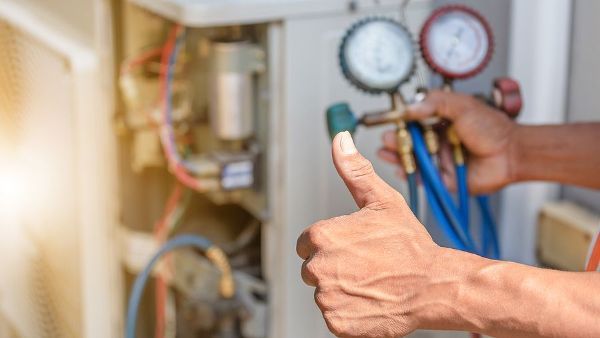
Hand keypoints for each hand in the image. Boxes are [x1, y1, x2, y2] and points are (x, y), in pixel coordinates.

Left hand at [296, 131, 441, 337]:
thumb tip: (340, 140)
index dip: (331, 244)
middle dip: (334, 267)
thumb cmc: (410, 246)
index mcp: (321, 237)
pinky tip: (370, 300)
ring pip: (324, 292)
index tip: (353, 247)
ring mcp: (327, 298)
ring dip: (342, 289)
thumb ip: (354, 171)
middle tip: (366, 264)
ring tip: (371, 281)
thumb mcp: (382, 201)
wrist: (434, 287)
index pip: (307, 243)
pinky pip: (334, 316)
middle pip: (313, 268)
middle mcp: (318, 268)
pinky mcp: (338, 323)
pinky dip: (349, 312)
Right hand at [378, 91, 517, 193]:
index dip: (400, 123)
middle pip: (408, 142)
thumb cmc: (492, 128)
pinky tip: (400, 168)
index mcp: (440, 122)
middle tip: (386, 139)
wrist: (511, 153)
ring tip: (386, 152)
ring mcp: (439, 160)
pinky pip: (422, 178)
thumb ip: (435, 103)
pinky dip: (409, 175)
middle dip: (394, 141)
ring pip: (412, 160)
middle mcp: (437, 141)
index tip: (391, 121)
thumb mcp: (462, 105)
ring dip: (397, 157)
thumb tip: (409, 108)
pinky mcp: (442, 178)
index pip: (413, 122)